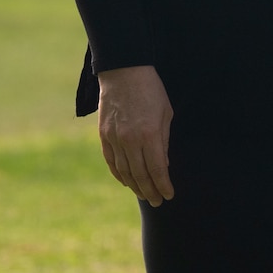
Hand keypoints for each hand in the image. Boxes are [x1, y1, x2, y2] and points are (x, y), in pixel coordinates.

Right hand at [95, 64, 173, 205]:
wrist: (124, 71)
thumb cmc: (151, 90)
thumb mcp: (165, 113)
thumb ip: (163, 141)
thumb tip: (163, 166)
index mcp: (149, 134)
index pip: (157, 169)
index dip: (163, 185)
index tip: (169, 195)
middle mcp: (130, 140)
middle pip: (140, 175)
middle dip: (150, 191)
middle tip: (157, 202)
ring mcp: (115, 138)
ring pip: (124, 171)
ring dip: (135, 186)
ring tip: (144, 194)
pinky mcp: (104, 135)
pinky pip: (111, 161)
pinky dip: (119, 174)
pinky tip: (126, 182)